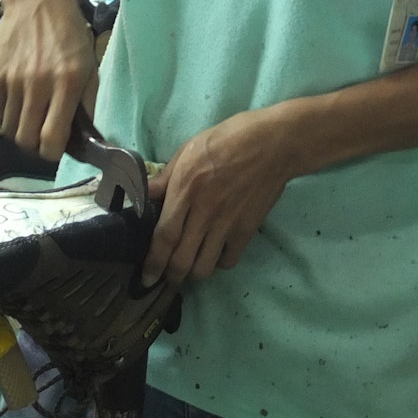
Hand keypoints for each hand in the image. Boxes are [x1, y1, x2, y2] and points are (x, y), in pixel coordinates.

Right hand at [0, 0, 99, 160]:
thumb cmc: (69, 33)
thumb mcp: (89, 66)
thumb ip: (87, 103)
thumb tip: (85, 136)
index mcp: (66, 84)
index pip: (51, 138)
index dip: (52, 152)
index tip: (56, 148)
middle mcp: (37, 85)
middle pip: (26, 139)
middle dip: (35, 145)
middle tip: (44, 136)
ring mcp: (13, 81)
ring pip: (9, 129)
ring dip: (21, 131)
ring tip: (32, 119)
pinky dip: (10, 114)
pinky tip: (22, 102)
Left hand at [142, 108, 293, 286]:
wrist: (273, 144)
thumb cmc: (227, 140)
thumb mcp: (188, 150)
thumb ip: (165, 177)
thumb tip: (144, 196)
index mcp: (185, 190)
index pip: (164, 237)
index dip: (153, 262)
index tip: (147, 277)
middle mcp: (204, 212)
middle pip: (182, 260)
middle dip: (171, 276)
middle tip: (166, 276)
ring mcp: (227, 223)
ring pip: (204, 266)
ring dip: (193, 272)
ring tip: (190, 267)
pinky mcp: (247, 229)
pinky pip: (229, 260)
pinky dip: (219, 263)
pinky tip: (215, 253)